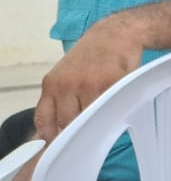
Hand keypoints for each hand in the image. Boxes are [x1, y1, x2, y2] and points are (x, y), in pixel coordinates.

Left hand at [36, 14, 146, 140]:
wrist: (115, 35)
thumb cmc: (90, 57)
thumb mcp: (65, 74)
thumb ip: (58, 99)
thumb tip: (54, 130)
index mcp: (52, 83)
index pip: (45, 119)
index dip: (51, 136)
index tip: (59, 145)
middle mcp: (67, 84)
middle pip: (67, 123)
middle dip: (75, 132)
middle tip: (84, 138)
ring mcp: (90, 84)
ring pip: (89, 118)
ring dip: (94, 124)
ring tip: (100, 123)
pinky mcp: (112, 84)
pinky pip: (109, 108)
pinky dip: (111, 114)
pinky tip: (113, 111)